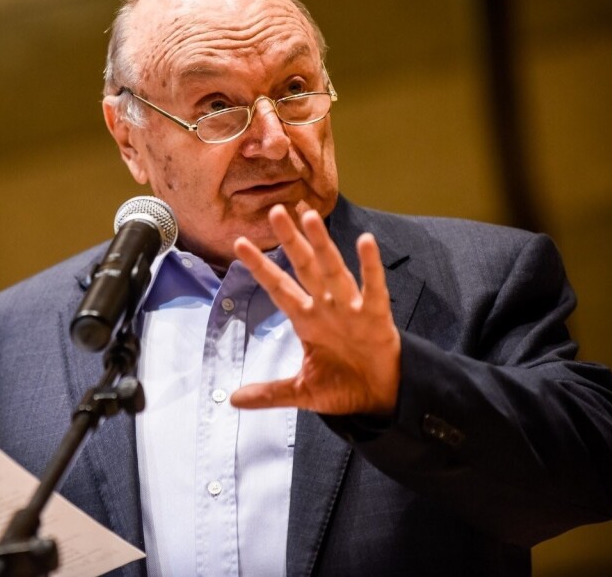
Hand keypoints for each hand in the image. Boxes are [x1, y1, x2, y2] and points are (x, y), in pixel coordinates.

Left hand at [230, 204, 400, 415]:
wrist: (380, 400)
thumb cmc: (343, 387)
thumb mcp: (301, 392)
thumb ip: (269, 393)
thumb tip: (231, 400)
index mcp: (306, 321)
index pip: (278, 288)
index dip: (260, 267)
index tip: (239, 243)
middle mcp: (326, 307)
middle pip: (304, 268)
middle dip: (290, 241)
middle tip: (275, 212)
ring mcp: (351, 308)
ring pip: (333, 270)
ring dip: (322, 245)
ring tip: (310, 217)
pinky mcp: (376, 317)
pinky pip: (373, 288)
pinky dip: (370, 266)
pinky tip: (366, 242)